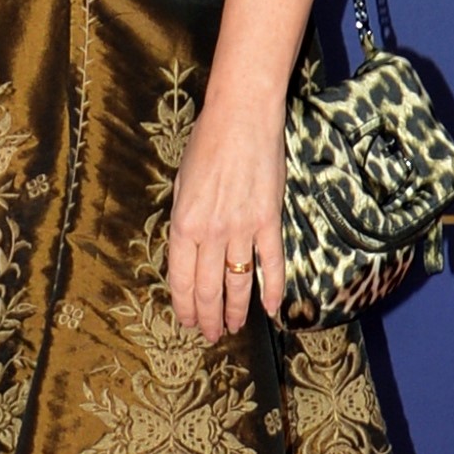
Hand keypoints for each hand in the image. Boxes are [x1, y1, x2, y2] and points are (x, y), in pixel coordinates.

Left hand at [167, 90, 286, 341]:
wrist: (242, 118)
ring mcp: (241, 229)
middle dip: (208, 317)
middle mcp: (210, 233)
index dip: (185, 306)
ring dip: (235, 310)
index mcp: (183, 224)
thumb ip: (185, 220)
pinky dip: (272, 288)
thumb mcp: (181, 183)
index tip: (188, 322)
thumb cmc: (206, 145)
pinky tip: (270, 308)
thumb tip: (188, 249)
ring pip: (238, 283)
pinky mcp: (269, 221)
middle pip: (208, 288)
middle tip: (211, 335)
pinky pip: (271, 263)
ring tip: (234, 328)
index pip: (181, 279)